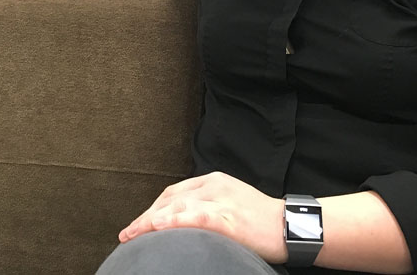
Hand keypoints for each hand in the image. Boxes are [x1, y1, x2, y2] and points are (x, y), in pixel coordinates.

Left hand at [119, 171, 286, 263]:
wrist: (289, 226)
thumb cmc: (261, 220)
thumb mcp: (231, 203)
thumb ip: (207, 205)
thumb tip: (182, 220)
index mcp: (214, 181)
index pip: (173, 192)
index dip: (152, 209)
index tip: (138, 225)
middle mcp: (214, 185)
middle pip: (169, 199)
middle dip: (145, 217)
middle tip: (128, 234)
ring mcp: (221, 199)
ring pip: (177, 206)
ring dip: (149, 222)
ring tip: (132, 235)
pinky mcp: (228, 216)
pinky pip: (195, 216)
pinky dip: (173, 221)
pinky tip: (157, 227)